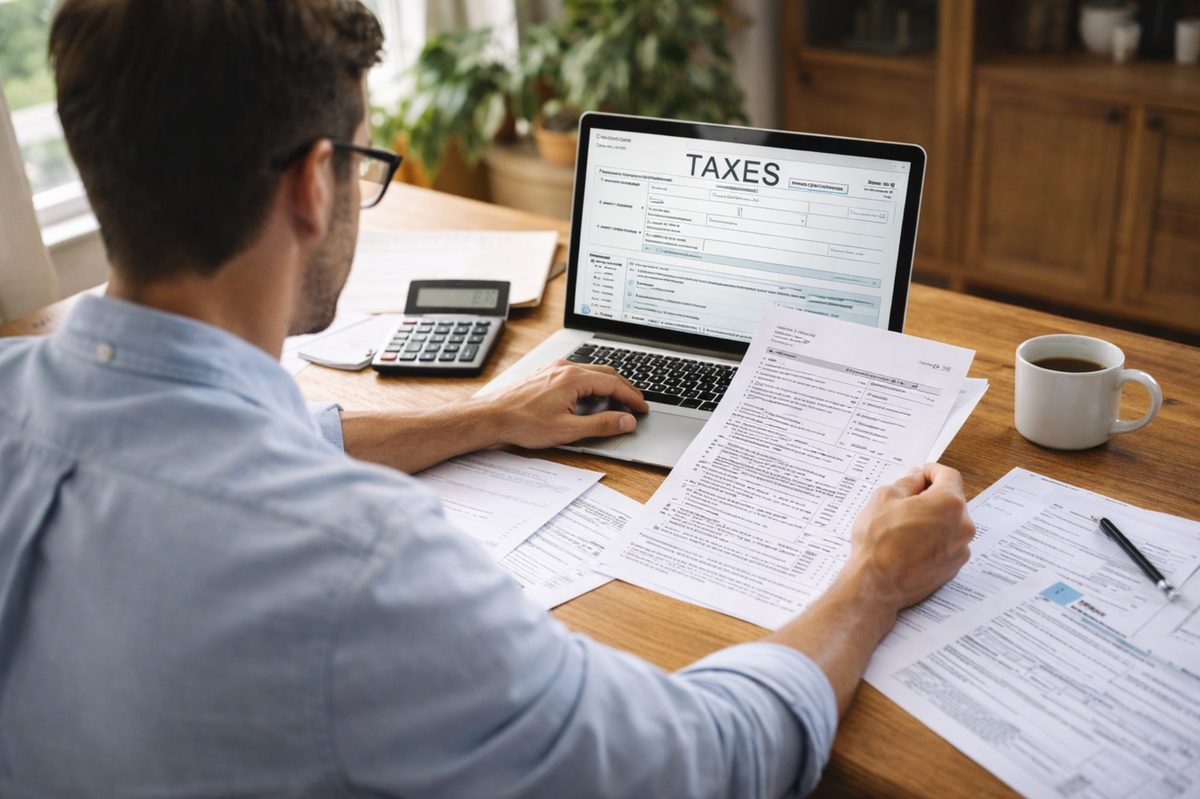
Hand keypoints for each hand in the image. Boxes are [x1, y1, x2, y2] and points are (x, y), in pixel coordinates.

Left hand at [485, 360, 649, 448]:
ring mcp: (555, 369)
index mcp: (574, 378)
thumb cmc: (523, 423)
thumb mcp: (568, 430)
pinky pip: (577, 373)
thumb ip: (601, 425)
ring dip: (608, 384)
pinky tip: (591, 395)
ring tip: (618, 400)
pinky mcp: (546, 374)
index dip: (632, 397)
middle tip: (636, 403)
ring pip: (592, 371)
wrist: (492, 417)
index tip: (643, 408)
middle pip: (606, 373)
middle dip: (624, 388)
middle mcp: (565, 368)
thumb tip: (625, 421)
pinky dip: (592, 383)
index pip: (614, 384)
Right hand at [838, 463, 973, 613]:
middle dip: (932, 497)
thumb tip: (916, 478)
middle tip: (906, 501)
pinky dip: (934, 540)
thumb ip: (906, 483)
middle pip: (952, 500)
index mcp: (948, 503)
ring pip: (950, 524)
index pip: (949, 476)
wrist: (876, 585)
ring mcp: (960, 549)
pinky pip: (948, 544)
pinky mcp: (954, 568)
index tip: (921, 474)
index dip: (932, 471)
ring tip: (905, 527)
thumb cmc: (878, 542)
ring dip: (934, 520)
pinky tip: (911, 545)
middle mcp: (962, 526)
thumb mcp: (884, 498)